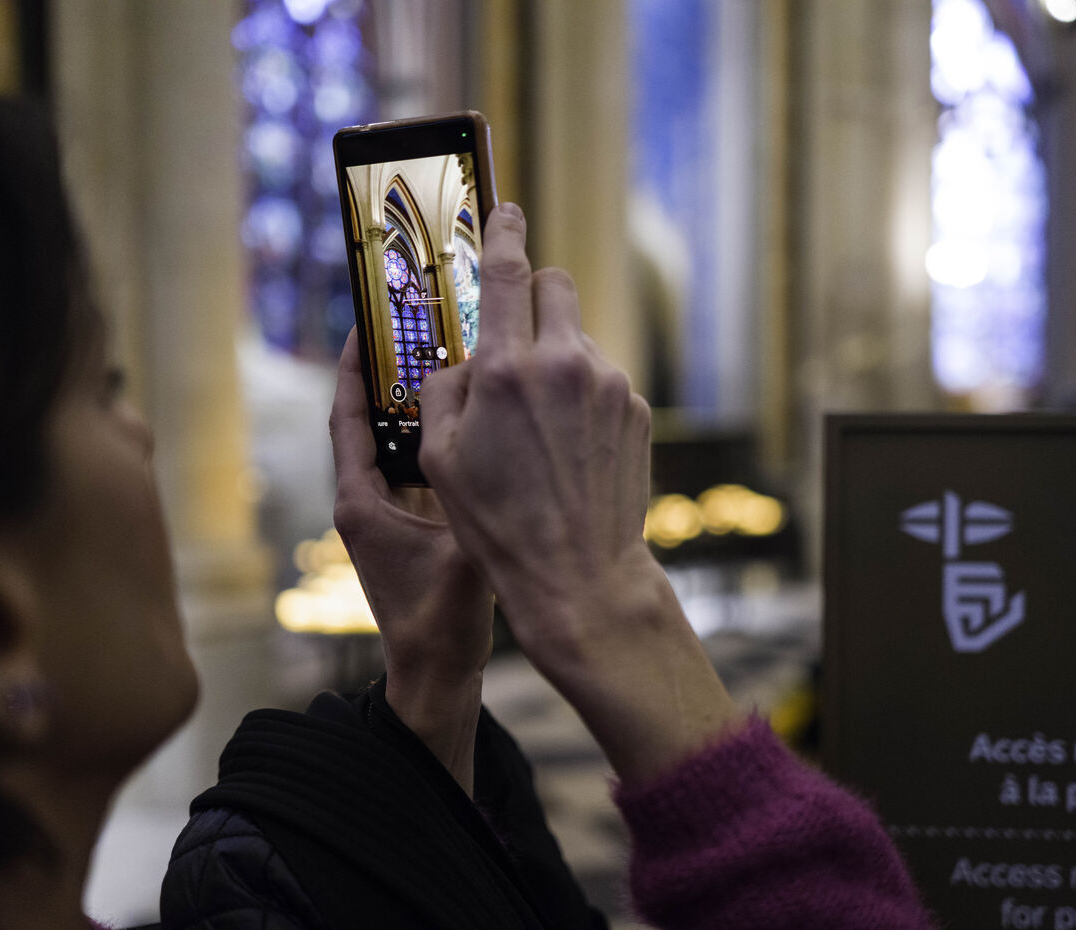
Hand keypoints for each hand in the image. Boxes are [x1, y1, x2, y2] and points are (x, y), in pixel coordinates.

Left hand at [330, 330, 492, 792]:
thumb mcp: (465, 560)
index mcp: (361, 504)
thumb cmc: (440, 625)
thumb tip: (506, 450)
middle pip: (369, 423)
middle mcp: (367, 504)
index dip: (351, 371)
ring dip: (415, 407)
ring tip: (446, 362)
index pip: (346, 420)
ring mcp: (389, 517)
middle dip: (389, 378)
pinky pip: (419, 469)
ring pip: (396, 445)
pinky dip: (436, 440)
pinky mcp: (413, 529)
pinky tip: (469, 419)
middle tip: (416, 331)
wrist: (437, 676)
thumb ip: (482, 510)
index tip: (361, 326)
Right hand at [419, 204, 744, 782]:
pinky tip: (570, 445)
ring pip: (579, 337)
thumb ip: (446, 388)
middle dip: (536, 292)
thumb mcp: (440, 456)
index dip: (504, 231)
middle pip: (557, 284)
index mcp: (507, 370)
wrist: (578, 572)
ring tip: (540, 424)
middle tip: (517, 332)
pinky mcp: (635, 409)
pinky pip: (602, 377)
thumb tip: (466, 360)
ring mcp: (608, 384)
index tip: (506, 210)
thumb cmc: (498, 522)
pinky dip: (583, 393)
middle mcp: (564, 364)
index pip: (508, 272)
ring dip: (557, 356)